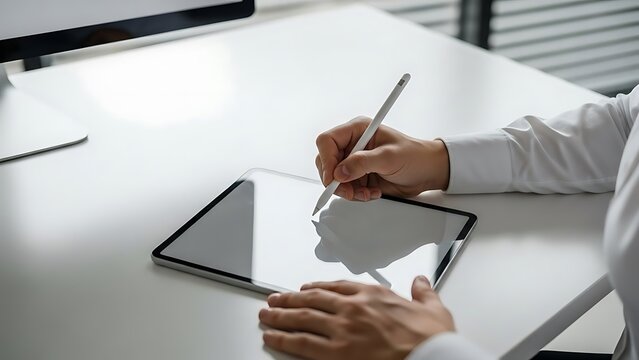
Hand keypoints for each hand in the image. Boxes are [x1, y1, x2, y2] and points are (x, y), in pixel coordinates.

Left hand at [259, 276, 454, 359]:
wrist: (432, 357)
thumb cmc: (430, 338)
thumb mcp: (433, 309)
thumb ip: (423, 293)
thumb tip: (421, 282)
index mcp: (373, 295)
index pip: (337, 286)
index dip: (317, 286)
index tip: (306, 288)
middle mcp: (353, 307)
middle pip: (313, 298)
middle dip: (290, 299)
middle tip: (274, 299)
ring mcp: (343, 328)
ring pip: (303, 317)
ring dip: (281, 315)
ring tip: (266, 314)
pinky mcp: (337, 352)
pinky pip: (303, 343)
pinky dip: (284, 339)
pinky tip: (272, 337)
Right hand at [315, 117, 449, 200]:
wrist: (427, 172)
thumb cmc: (415, 156)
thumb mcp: (389, 157)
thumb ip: (363, 163)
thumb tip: (340, 172)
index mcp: (357, 130)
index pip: (327, 141)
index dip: (326, 160)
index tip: (333, 178)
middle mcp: (353, 144)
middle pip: (326, 162)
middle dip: (335, 180)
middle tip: (349, 191)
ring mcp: (354, 161)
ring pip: (334, 178)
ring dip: (347, 190)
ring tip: (365, 193)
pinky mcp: (358, 176)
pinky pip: (345, 188)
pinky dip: (355, 195)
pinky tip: (371, 193)